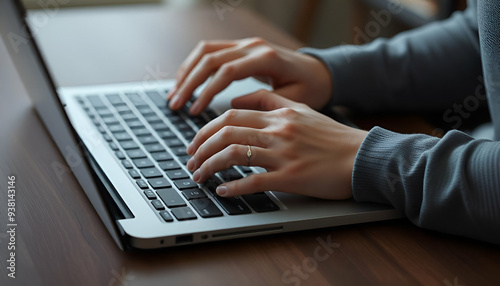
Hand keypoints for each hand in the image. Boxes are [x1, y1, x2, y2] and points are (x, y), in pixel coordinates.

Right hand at [168, 37, 331, 114]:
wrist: (321, 72)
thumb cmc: (311, 89)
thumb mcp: (294, 100)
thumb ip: (265, 103)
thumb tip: (231, 106)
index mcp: (266, 58)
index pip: (227, 72)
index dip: (207, 91)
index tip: (194, 111)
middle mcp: (253, 46)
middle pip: (210, 58)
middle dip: (189, 82)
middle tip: (175, 105)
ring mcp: (246, 43)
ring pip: (206, 50)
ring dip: (187, 72)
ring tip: (174, 95)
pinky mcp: (241, 47)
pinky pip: (211, 51)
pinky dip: (194, 66)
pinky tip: (185, 82)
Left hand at [185, 90, 367, 199]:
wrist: (362, 157)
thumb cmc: (332, 137)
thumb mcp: (302, 110)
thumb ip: (269, 102)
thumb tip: (237, 101)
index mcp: (279, 115)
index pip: (230, 116)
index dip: (205, 129)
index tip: (195, 142)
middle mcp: (278, 131)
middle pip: (226, 133)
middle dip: (200, 148)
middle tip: (190, 161)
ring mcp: (284, 154)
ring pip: (234, 155)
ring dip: (210, 166)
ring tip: (198, 176)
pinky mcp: (291, 177)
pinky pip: (254, 181)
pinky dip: (233, 186)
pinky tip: (222, 191)